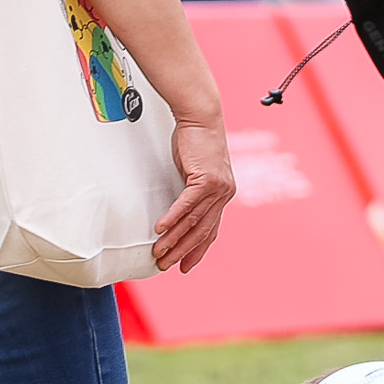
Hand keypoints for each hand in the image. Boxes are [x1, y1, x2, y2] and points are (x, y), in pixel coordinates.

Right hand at [151, 119, 237, 272]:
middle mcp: (224, 195)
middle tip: (165, 265)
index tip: (185, 266)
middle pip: (202, 231)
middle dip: (182, 251)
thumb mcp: (196, 171)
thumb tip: (180, 207)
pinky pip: (187, 204)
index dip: (198, 251)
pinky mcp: (206, 179)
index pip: (211, 231)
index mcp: (223, 196)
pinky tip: (160, 229)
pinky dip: (173, 218)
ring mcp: (218, 188)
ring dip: (174, 239)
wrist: (202, 117)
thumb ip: (192, 190)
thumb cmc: (195, 142)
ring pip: (193, 221)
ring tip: (158, 252)